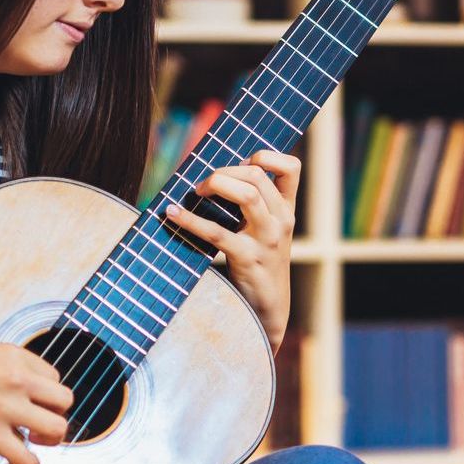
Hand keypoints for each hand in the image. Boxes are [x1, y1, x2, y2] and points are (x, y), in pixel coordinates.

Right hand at [0, 345, 71, 463]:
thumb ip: (7, 371)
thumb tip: (28, 391)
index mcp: (14, 356)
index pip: (54, 377)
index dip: (47, 394)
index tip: (36, 403)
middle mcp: (16, 378)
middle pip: (65, 401)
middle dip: (56, 414)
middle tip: (40, 424)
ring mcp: (5, 407)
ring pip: (57, 428)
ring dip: (51, 440)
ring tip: (36, 442)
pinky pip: (28, 458)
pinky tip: (19, 461)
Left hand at [164, 150, 300, 348]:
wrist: (267, 308)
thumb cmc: (259, 264)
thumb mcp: (266, 231)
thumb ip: (254, 205)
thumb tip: (214, 176)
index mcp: (286, 210)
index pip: (292, 168)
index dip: (268, 156)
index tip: (243, 163)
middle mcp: (281, 220)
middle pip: (257, 176)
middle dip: (225, 170)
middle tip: (205, 184)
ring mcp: (267, 239)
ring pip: (248, 195)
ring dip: (216, 184)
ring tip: (197, 192)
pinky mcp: (247, 258)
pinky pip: (217, 232)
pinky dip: (190, 220)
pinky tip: (171, 213)